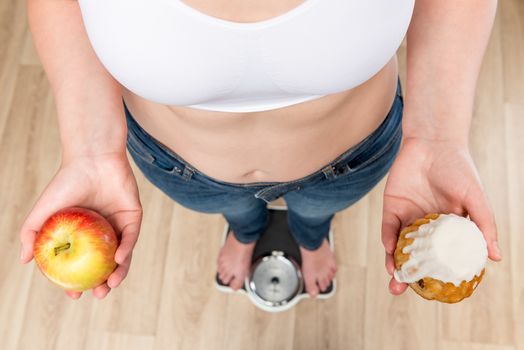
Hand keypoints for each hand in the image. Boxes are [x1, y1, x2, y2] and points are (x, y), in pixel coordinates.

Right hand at [19, 153, 141, 299]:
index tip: (74, 296)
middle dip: (102, 284)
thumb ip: (32, 234)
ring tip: (110, 286)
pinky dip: (126, 250)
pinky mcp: (134, 217)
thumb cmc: (66, 182)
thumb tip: (25, 261)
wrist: (91, 158)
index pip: (81, 264)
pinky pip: (131, 238)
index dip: (77, 282)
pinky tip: (119, 261)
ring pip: (122, 255)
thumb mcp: (43, 211)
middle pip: (104, 264)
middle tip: (97, 294)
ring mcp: (119, 225)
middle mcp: (101, 233)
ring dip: (119, 273)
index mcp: (82, 235)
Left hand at [381, 137, 501, 294]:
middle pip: (414, 255)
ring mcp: (408, 216)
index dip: (434, 274)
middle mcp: (425, 226)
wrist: (434, 142)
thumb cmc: (459, 169)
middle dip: (407, 274)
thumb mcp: (475, 199)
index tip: (433, 292)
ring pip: (398, 246)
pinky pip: (388, 228)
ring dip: (393, 262)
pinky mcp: (392, 206)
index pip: (439, 257)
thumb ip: (483, 226)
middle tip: (400, 291)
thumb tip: (494, 257)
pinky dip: (388, 240)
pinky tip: (390, 250)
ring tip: (393, 279)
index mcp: (446, 228)